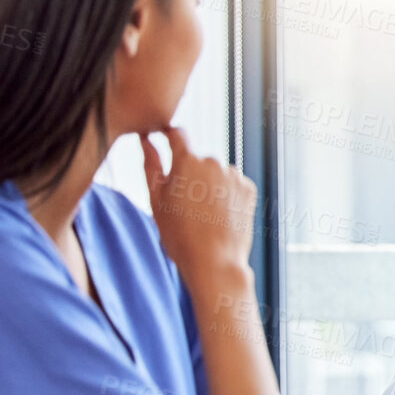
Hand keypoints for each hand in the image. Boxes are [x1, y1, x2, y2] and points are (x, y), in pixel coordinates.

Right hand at [142, 127, 255, 287]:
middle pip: (197, 159)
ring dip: (209, 184)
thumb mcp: (156, 199)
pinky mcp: (249, 187)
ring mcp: (234, 175)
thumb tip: (145, 139)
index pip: (178, 134)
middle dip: (190, 174)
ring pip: (216, 172)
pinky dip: (226, 193)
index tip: (165, 140)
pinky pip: (232, 183)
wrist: (214, 261)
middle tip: (185, 204)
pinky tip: (220, 214)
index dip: (170, 136)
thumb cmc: (179, 234)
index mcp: (187, 161)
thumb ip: (151, 165)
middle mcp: (214, 162)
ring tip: (204, 213)